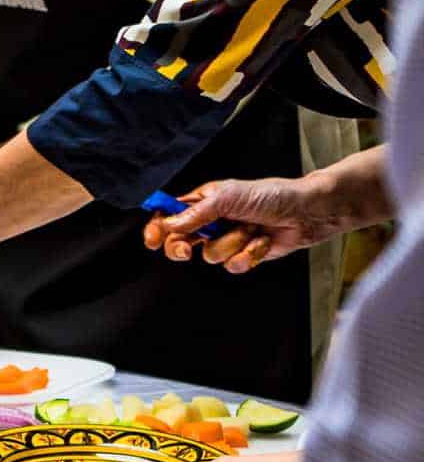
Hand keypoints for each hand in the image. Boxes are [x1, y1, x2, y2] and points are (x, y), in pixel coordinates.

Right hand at [144, 177, 356, 271]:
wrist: (307, 212)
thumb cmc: (272, 195)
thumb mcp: (228, 197)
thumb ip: (196, 213)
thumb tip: (169, 226)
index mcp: (203, 202)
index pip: (168, 216)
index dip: (156, 229)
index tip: (153, 240)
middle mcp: (212, 222)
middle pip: (179, 242)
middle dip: (182, 248)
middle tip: (186, 250)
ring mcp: (227, 240)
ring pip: (210, 256)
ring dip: (231, 244)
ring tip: (250, 229)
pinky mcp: (243, 256)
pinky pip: (233, 266)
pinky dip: (249, 255)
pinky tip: (261, 242)